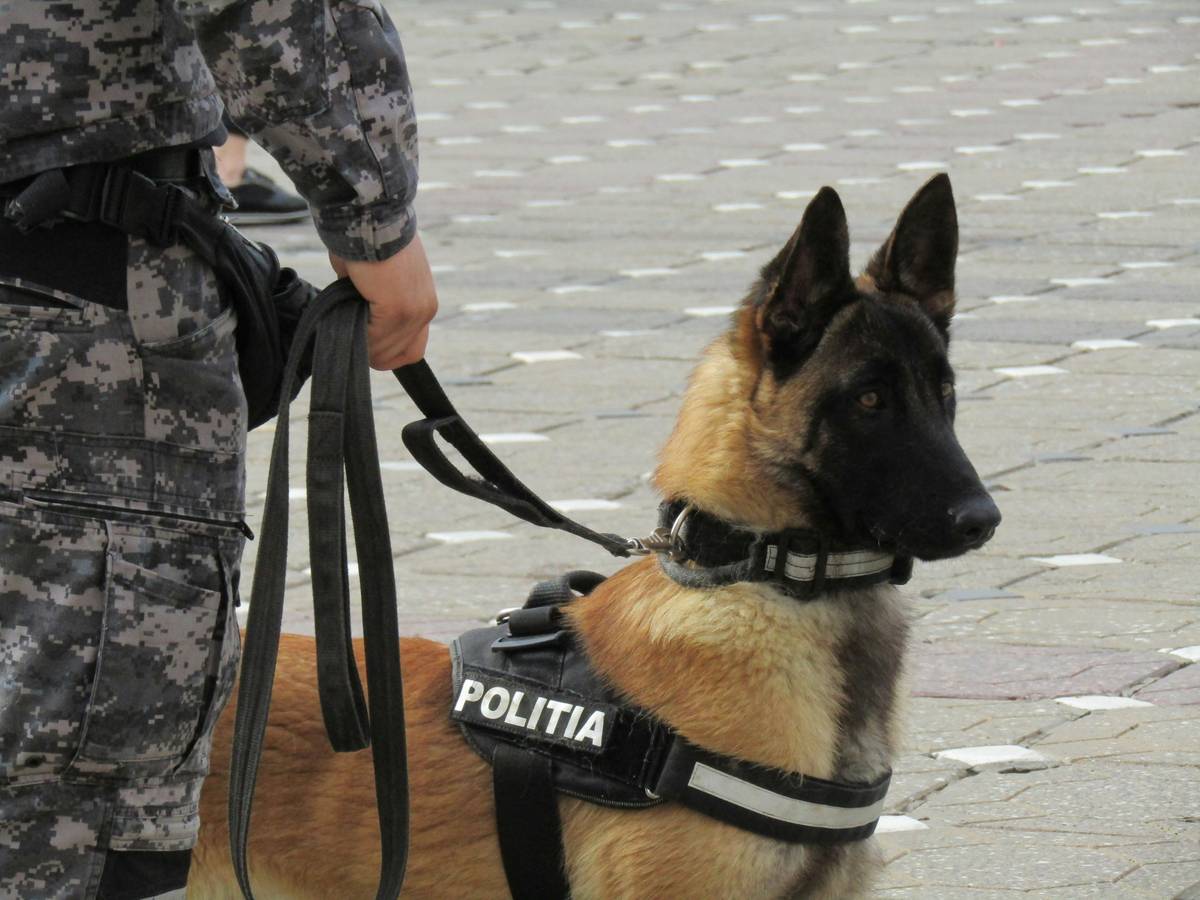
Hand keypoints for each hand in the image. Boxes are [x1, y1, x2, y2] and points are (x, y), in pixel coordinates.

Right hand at [329, 233, 438, 369]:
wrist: (369, 214)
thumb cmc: (366, 239)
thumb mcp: (374, 280)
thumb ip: (372, 304)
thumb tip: (357, 319)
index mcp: (423, 302)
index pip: (411, 349)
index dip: (386, 350)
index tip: (363, 337)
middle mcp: (425, 310)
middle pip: (399, 356)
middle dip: (370, 348)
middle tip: (349, 327)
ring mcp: (414, 312)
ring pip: (384, 351)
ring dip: (361, 340)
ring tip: (346, 315)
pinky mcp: (398, 309)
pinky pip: (374, 339)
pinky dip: (357, 333)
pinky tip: (348, 313)